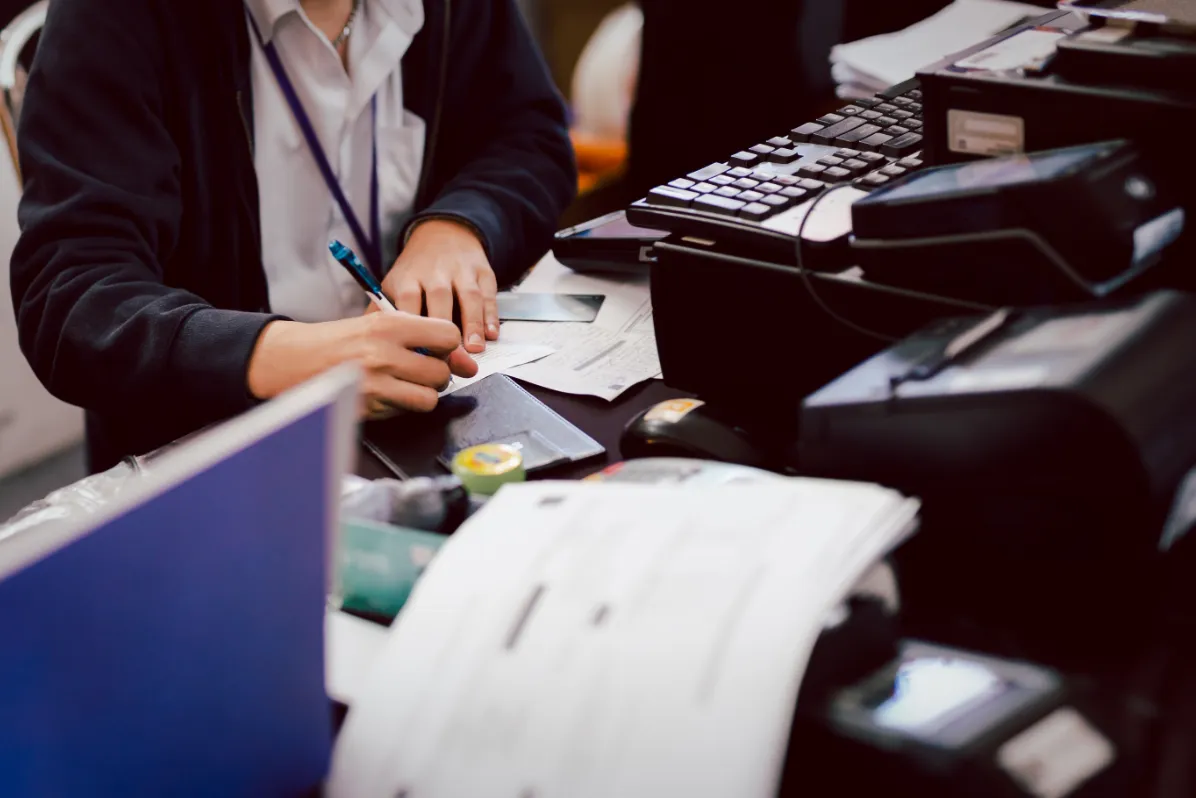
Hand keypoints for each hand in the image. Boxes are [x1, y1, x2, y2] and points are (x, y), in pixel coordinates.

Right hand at [247, 313, 478, 419]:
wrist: (294, 360)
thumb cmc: (340, 341)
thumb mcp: (379, 325)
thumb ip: (422, 338)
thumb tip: (466, 362)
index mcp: (388, 325)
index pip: (448, 336)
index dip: (448, 345)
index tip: (438, 348)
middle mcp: (383, 354)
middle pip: (441, 372)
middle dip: (435, 373)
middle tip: (417, 368)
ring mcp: (375, 384)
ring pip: (429, 398)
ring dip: (422, 394)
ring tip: (404, 383)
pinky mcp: (367, 408)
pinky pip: (405, 412)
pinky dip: (401, 406)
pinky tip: (385, 394)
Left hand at [380, 218, 498, 353]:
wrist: (443, 234)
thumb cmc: (416, 271)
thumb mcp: (393, 285)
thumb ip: (381, 313)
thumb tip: (369, 346)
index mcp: (408, 278)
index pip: (409, 303)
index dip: (415, 330)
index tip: (417, 356)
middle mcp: (435, 272)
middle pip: (440, 300)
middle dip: (445, 331)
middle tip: (449, 359)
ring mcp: (461, 271)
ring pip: (469, 297)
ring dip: (472, 325)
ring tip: (474, 350)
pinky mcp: (483, 272)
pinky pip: (489, 295)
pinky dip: (491, 316)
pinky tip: (491, 334)